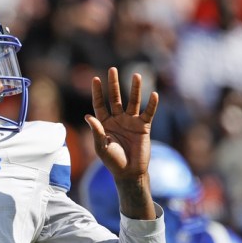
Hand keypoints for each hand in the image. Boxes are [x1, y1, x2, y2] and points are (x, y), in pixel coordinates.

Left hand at [85, 67, 157, 181]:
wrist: (130, 173)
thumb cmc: (113, 161)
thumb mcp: (101, 147)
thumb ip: (96, 132)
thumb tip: (88, 116)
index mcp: (104, 124)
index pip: (100, 104)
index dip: (97, 92)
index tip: (95, 79)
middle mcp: (117, 119)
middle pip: (115, 98)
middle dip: (114, 84)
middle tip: (112, 69)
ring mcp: (131, 122)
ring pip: (133, 102)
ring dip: (135, 89)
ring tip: (136, 75)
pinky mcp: (144, 127)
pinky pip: (148, 113)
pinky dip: (152, 105)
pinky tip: (153, 94)